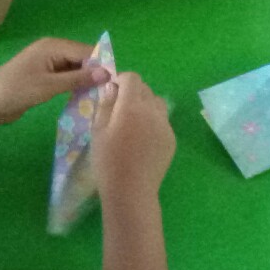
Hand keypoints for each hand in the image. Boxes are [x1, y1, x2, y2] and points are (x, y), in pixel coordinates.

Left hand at [0, 38, 108, 125]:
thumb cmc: (16, 91)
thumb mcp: (49, 86)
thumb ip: (78, 79)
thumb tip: (107, 73)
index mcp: (53, 46)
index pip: (87, 52)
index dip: (102, 66)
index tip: (115, 84)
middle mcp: (53, 50)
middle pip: (83, 58)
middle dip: (96, 73)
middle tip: (108, 93)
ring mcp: (49, 62)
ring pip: (77, 68)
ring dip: (86, 80)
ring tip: (99, 96)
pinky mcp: (45, 74)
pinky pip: (68, 75)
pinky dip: (76, 84)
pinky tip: (84, 96)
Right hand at [92, 72, 175, 196]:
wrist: (131, 190)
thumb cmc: (108, 161)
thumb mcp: (98, 131)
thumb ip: (105, 105)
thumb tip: (111, 87)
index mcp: (132, 106)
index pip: (132, 79)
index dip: (121, 80)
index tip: (111, 91)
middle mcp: (153, 111)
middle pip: (146, 89)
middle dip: (132, 92)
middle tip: (118, 108)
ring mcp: (165, 125)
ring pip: (157, 104)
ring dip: (145, 105)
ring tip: (131, 122)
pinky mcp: (172, 139)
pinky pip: (162, 121)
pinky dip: (153, 122)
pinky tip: (141, 140)